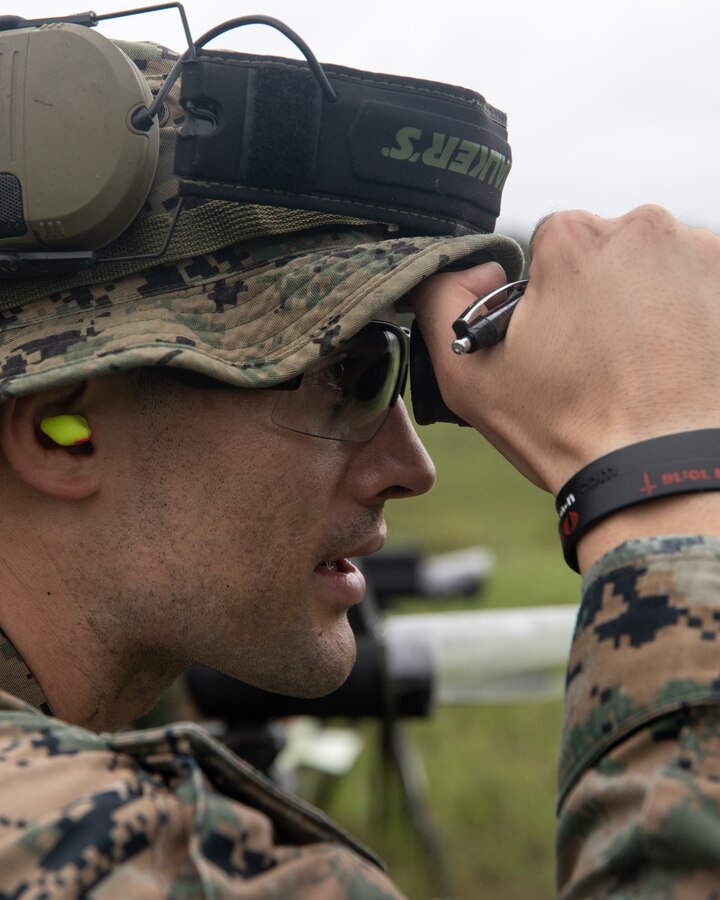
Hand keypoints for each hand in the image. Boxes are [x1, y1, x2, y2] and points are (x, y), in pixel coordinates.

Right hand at [413, 206, 719, 496]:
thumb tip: (465, 269)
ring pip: (655, 268)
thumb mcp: (468, 374)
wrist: (659, 473)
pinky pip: (697, 289)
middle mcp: (644, 229)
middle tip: (596, 359)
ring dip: (644, 303)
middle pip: (607, 252)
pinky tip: (668, 365)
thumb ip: (442, 305)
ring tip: (636, 366)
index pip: (550, 247)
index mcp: (574, 241)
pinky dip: (684, 318)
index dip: (547, 298)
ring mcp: (701, 255)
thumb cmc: (566, 428)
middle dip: (598, 294)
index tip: (557, 341)